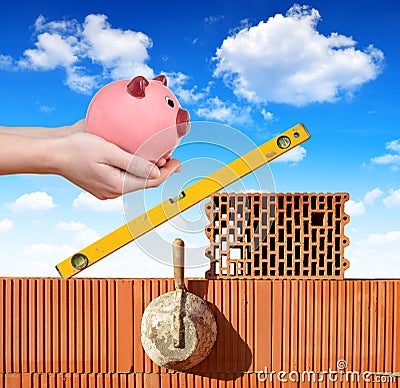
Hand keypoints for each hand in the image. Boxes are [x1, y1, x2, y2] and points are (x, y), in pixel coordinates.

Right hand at [56, 131, 181, 198]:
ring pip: (134, 180)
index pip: (151, 182)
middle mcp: (113, 191)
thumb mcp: (107, 151)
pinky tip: (138, 155)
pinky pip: (123, 176)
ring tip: (159, 155)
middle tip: (172, 157)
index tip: (178, 161)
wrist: (52, 152)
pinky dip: (134, 167)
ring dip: (148, 169)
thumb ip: (134, 163)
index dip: (168, 173)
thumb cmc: (76, 148)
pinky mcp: (101, 183)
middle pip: (145, 183)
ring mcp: (106, 189)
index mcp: (117, 185)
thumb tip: (157, 172)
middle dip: (161, 171)